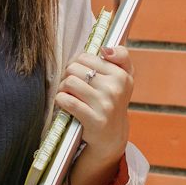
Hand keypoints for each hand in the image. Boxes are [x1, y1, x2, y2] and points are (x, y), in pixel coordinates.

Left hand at [55, 44, 132, 175]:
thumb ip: (121, 56)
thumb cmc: (113, 101)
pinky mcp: (94, 119)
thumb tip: (105, 49)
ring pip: (69, 82)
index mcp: (122, 75)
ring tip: (68, 94)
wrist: (112, 135)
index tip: (80, 73)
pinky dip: (60, 100)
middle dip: (68, 76)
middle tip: (72, 86)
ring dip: (63, 88)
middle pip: (74, 68)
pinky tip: (64, 103)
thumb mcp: (124, 77)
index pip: (86, 57)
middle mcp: (115, 88)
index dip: (77, 64)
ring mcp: (105, 104)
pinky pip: (67, 101)